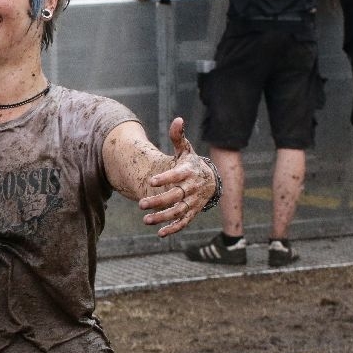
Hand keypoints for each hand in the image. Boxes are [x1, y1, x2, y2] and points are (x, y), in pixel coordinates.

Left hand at [138, 117, 215, 236]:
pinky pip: (184, 222)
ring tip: (145, 220)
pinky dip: (173, 229)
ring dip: (163, 217)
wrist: (212, 179)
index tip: (151, 181)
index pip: (177, 176)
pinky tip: (160, 233)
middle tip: (140, 204)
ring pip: (178, 211)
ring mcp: (193, 201)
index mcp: (188, 172)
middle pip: (175, 196)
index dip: (165, 179)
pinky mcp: (193, 212)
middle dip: (158, 201)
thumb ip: (178, 137)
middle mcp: (191, 188)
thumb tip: (177, 119)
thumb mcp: (186, 150)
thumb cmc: (192, 163)